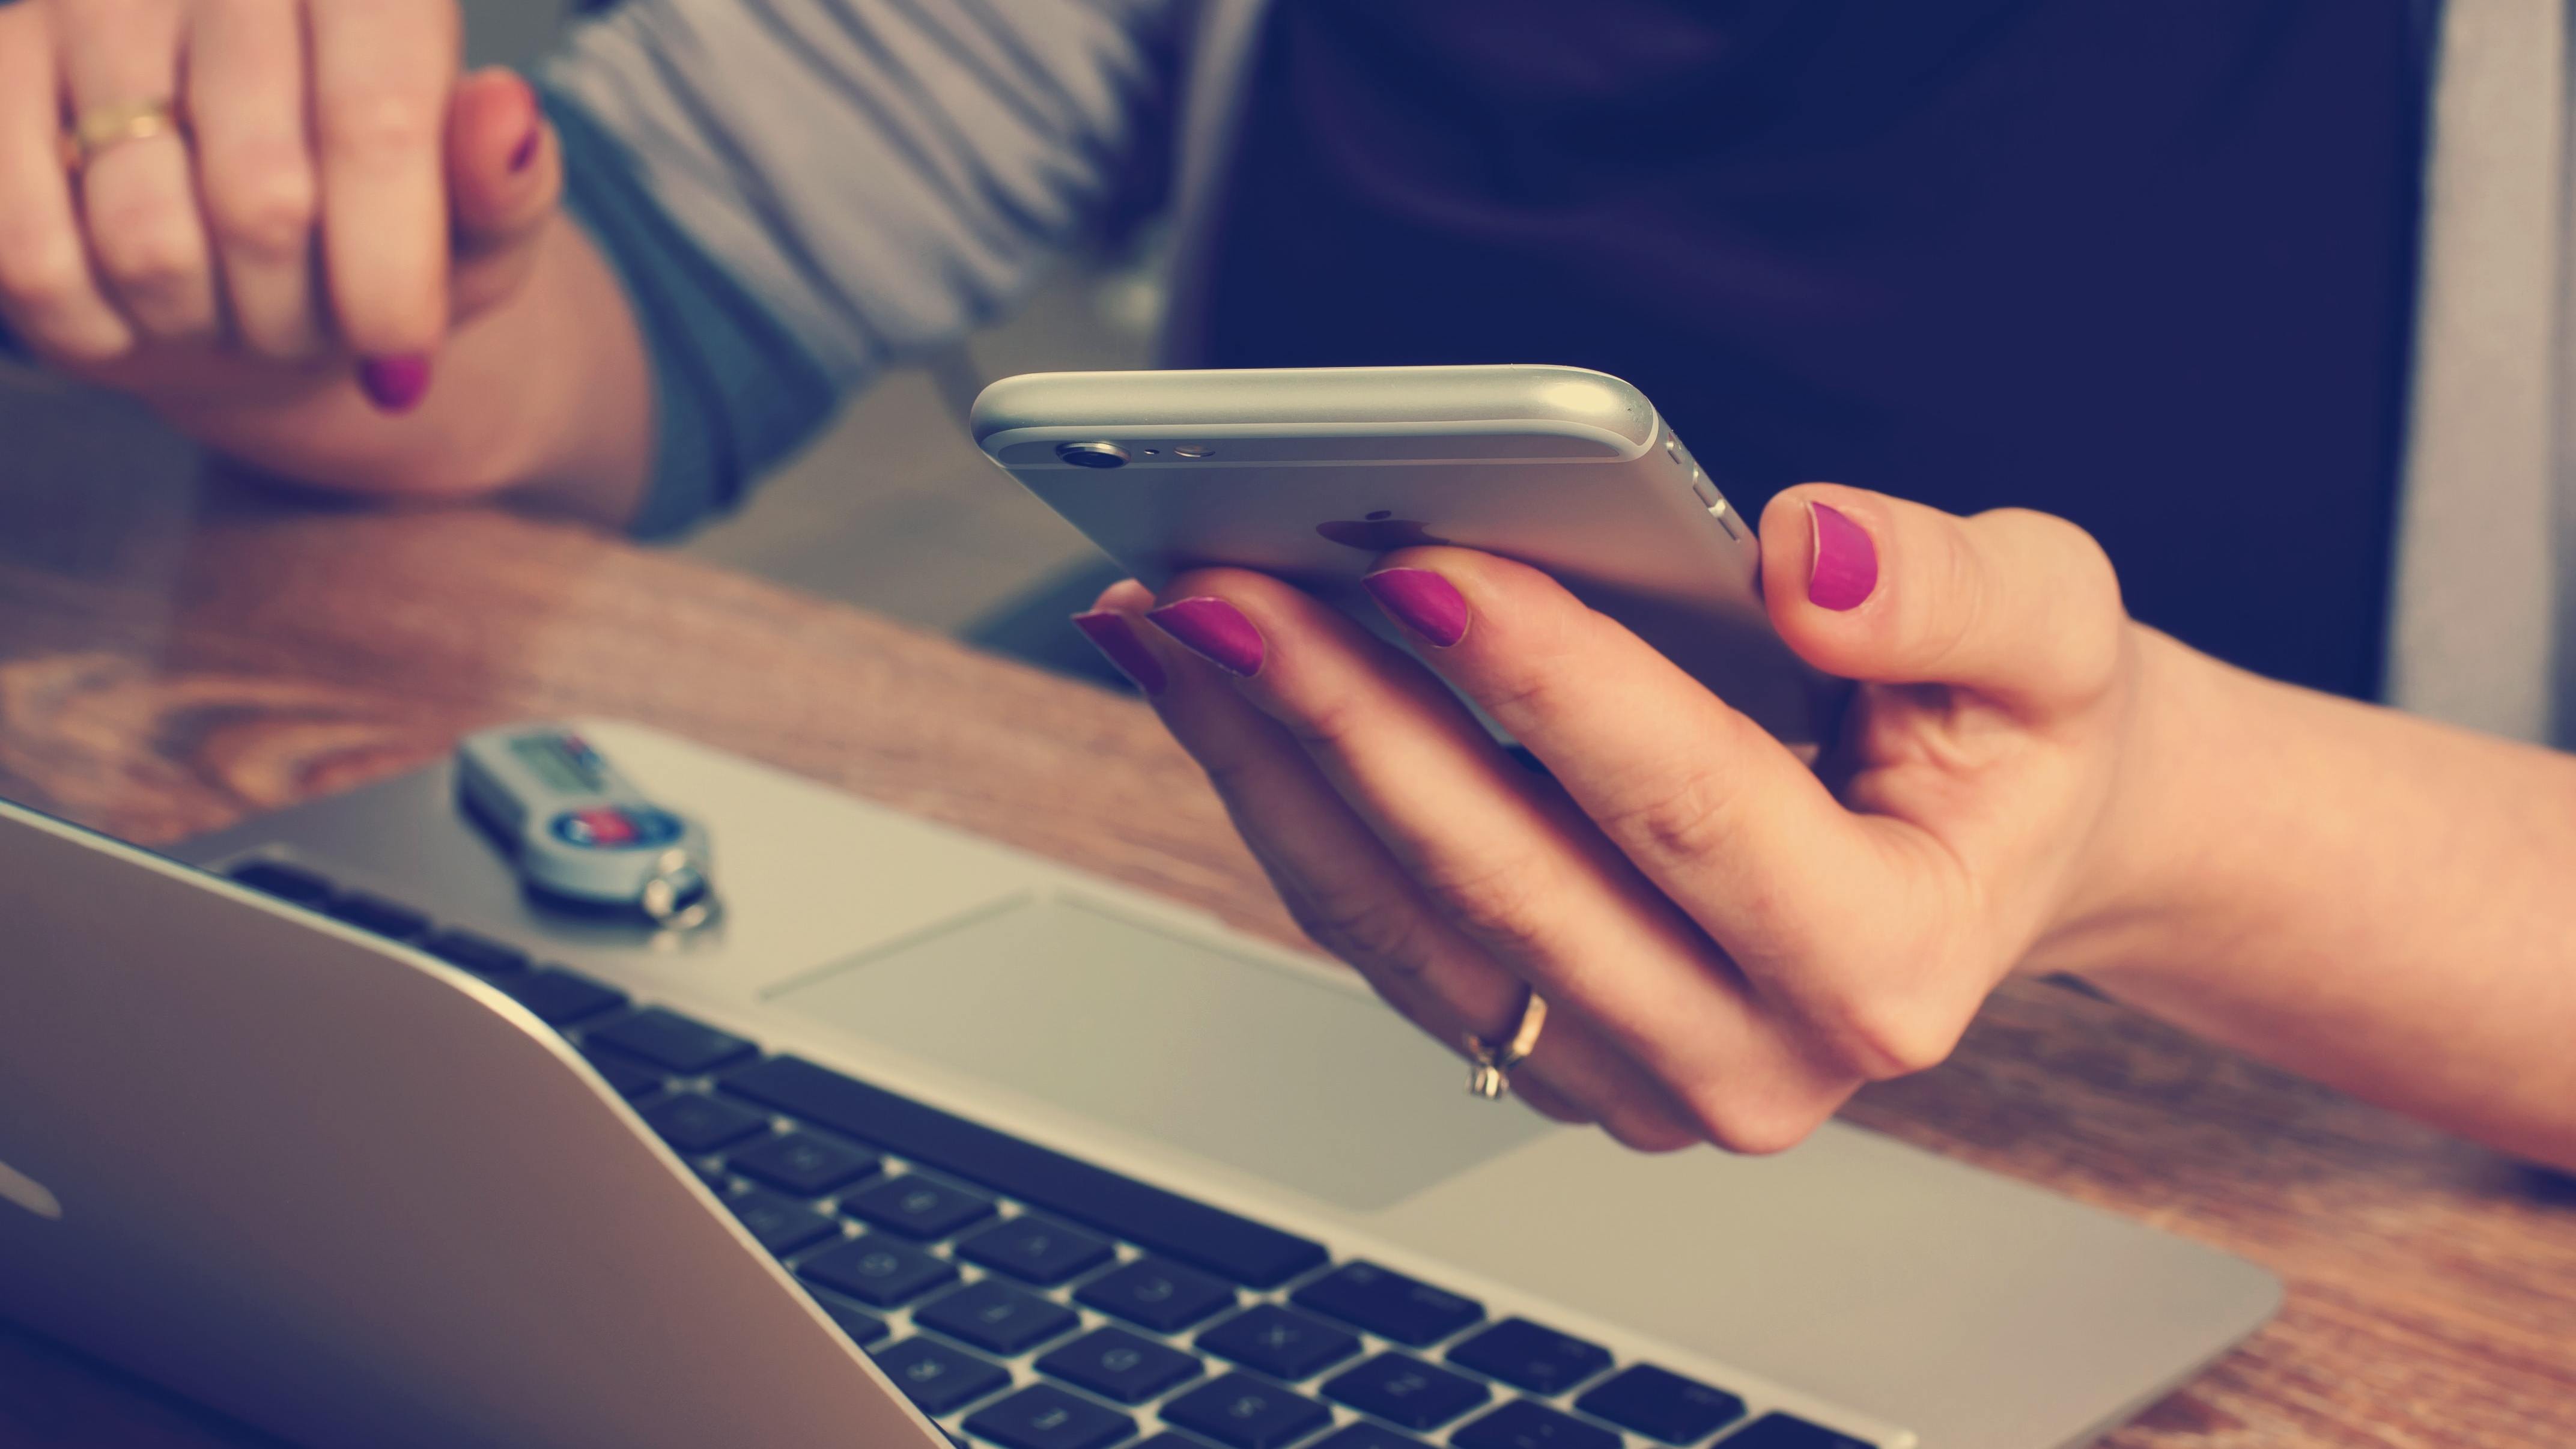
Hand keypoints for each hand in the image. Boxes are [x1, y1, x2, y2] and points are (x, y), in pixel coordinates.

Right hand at [0, 0, 559, 424]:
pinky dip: (98, 323)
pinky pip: (32, 254)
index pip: (373, 127)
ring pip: (147, 243)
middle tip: (312, 320)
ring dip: (204, 321)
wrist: (253, 258)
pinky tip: (137, 302)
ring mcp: (93, 4)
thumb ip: (506, 186)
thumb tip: (505, 117)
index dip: (387, 269)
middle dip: (300, 313)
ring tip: (231, 299)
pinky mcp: (1, 64)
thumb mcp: (479, 229)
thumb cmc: (383, 233)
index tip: (401, 351)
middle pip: (262, 200)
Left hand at [1074, 486, 2157, 1151]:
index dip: (1547, 683)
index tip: (1420, 563)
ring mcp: (1634, 1080)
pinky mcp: (1550, 1052)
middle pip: (1506, 882)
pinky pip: (1385, 936)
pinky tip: (1218, 690)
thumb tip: (1804, 558)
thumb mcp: (2057, 632)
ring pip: (1407, 925)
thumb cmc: (2018, 736)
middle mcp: (1752, 1063)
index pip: (1687, 809)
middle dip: (1346, 719)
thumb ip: (1953, 592)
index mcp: (1888, 966)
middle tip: (1219, 585)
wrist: (1997, 848)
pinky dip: (1288, 805)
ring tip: (1173, 621)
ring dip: (1273, 767)